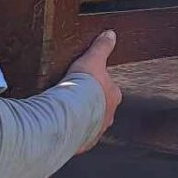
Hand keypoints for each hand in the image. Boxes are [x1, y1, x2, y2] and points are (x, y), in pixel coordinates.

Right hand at [67, 29, 121, 150]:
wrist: (71, 110)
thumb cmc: (84, 86)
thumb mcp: (93, 59)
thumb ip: (102, 47)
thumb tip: (110, 35)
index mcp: (113, 96)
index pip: (110, 90)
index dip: (99, 86)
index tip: (89, 84)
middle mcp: (108, 115)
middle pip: (102, 109)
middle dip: (92, 105)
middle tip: (77, 100)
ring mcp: (97, 130)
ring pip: (91, 124)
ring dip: (83, 120)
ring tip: (68, 115)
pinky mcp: (84, 142)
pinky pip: (79, 138)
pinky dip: (73, 134)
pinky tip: (63, 129)